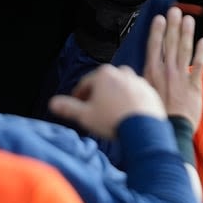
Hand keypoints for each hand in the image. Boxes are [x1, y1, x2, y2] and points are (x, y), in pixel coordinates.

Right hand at [48, 64, 166, 139]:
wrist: (144, 129)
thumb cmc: (113, 120)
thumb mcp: (85, 116)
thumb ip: (68, 107)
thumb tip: (53, 103)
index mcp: (104, 74)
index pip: (85, 83)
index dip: (79, 96)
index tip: (78, 106)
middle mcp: (123, 73)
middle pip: (104, 84)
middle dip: (97, 96)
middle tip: (94, 111)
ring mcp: (138, 82)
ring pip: (120, 89)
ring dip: (114, 98)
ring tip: (110, 114)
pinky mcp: (150, 91)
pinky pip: (135, 95)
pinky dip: (129, 102)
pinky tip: (126, 116)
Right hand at [144, 6, 202, 128]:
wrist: (169, 131)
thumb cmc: (151, 117)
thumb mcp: (140, 96)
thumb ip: (139, 82)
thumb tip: (129, 75)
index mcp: (151, 73)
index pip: (154, 46)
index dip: (157, 31)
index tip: (160, 18)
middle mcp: (166, 71)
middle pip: (170, 44)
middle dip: (173, 26)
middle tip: (176, 11)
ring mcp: (181, 77)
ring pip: (184, 50)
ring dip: (187, 33)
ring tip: (189, 20)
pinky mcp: (194, 85)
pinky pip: (199, 65)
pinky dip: (202, 53)